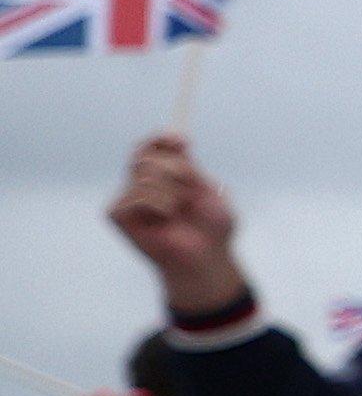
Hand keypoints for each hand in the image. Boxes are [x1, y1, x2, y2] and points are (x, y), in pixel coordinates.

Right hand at [106, 134, 246, 310]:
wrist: (207, 257)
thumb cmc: (212, 228)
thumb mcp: (209, 189)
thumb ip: (189, 165)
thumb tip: (176, 139)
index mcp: (162, 177)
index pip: (148, 147)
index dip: (160, 139)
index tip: (184, 142)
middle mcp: (140, 185)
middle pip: (146, 157)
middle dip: (176, 171)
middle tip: (191, 193)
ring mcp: (126, 200)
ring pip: (145, 176)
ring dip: (173, 193)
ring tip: (179, 213)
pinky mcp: (116, 214)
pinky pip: (137, 196)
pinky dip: (159, 205)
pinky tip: (164, 221)